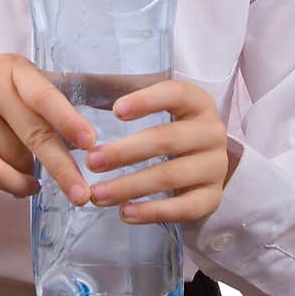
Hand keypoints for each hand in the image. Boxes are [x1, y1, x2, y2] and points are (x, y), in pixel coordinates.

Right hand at [0, 54, 96, 203]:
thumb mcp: (6, 85)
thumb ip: (40, 106)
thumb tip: (84, 142)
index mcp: (13, 69)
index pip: (45, 96)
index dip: (69, 120)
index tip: (90, 142)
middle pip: (36, 133)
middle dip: (63, 167)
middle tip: (82, 193)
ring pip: (17, 157)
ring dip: (29, 172)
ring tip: (25, 169)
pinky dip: (15, 185)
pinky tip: (27, 189)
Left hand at [86, 78, 234, 223]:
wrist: (203, 166)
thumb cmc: (168, 129)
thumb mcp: (154, 107)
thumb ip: (125, 97)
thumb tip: (79, 82)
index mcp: (198, 102)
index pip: (176, 94)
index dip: (146, 101)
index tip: (115, 110)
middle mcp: (212, 132)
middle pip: (167, 140)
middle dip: (125, 152)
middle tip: (92, 161)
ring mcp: (215, 167)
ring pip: (171, 177)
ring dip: (130, 186)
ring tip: (97, 194)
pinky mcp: (213, 198)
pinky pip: (184, 208)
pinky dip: (152, 212)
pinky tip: (124, 213)